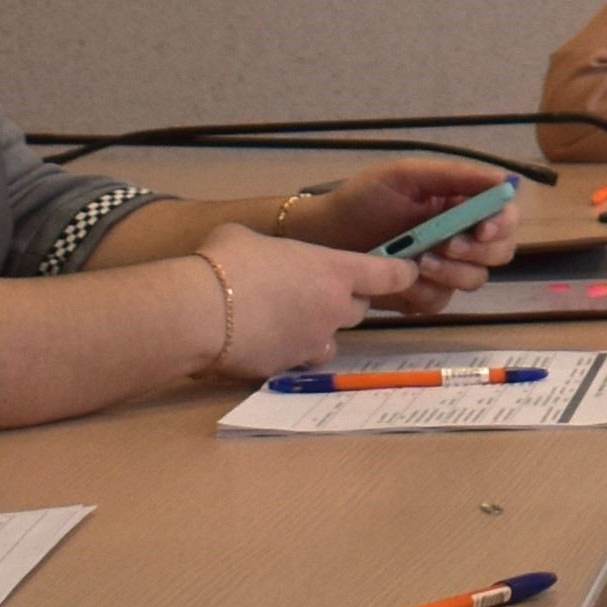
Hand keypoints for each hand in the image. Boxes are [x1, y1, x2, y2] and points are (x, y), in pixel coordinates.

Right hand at [193, 223, 413, 380]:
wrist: (199, 313)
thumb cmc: (226, 262)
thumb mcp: (246, 237)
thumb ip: (268, 248)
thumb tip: (255, 254)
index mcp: (334, 270)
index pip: (388, 274)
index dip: (400, 273)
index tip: (406, 272)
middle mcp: (333, 309)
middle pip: (358, 309)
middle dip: (343, 302)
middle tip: (314, 292)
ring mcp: (313, 343)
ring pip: (329, 340)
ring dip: (317, 331)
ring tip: (285, 321)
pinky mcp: (288, 368)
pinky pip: (297, 360)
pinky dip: (286, 351)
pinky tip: (260, 342)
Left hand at [282, 157, 509, 299]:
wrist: (323, 237)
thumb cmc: (362, 200)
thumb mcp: (406, 176)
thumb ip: (454, 176)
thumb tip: (504, 180)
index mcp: (461, 204)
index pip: (504, 215)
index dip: (502, 224)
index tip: (483, 229)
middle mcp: (460, 236)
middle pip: (500, 252)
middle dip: (478, 252)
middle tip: (445, 246)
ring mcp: (444, 269)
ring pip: (475, 280)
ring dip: (452, 273)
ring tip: (418, 263)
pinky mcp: (423, 295)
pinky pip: (442, 302)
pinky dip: (426, 292)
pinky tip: (404, 280)